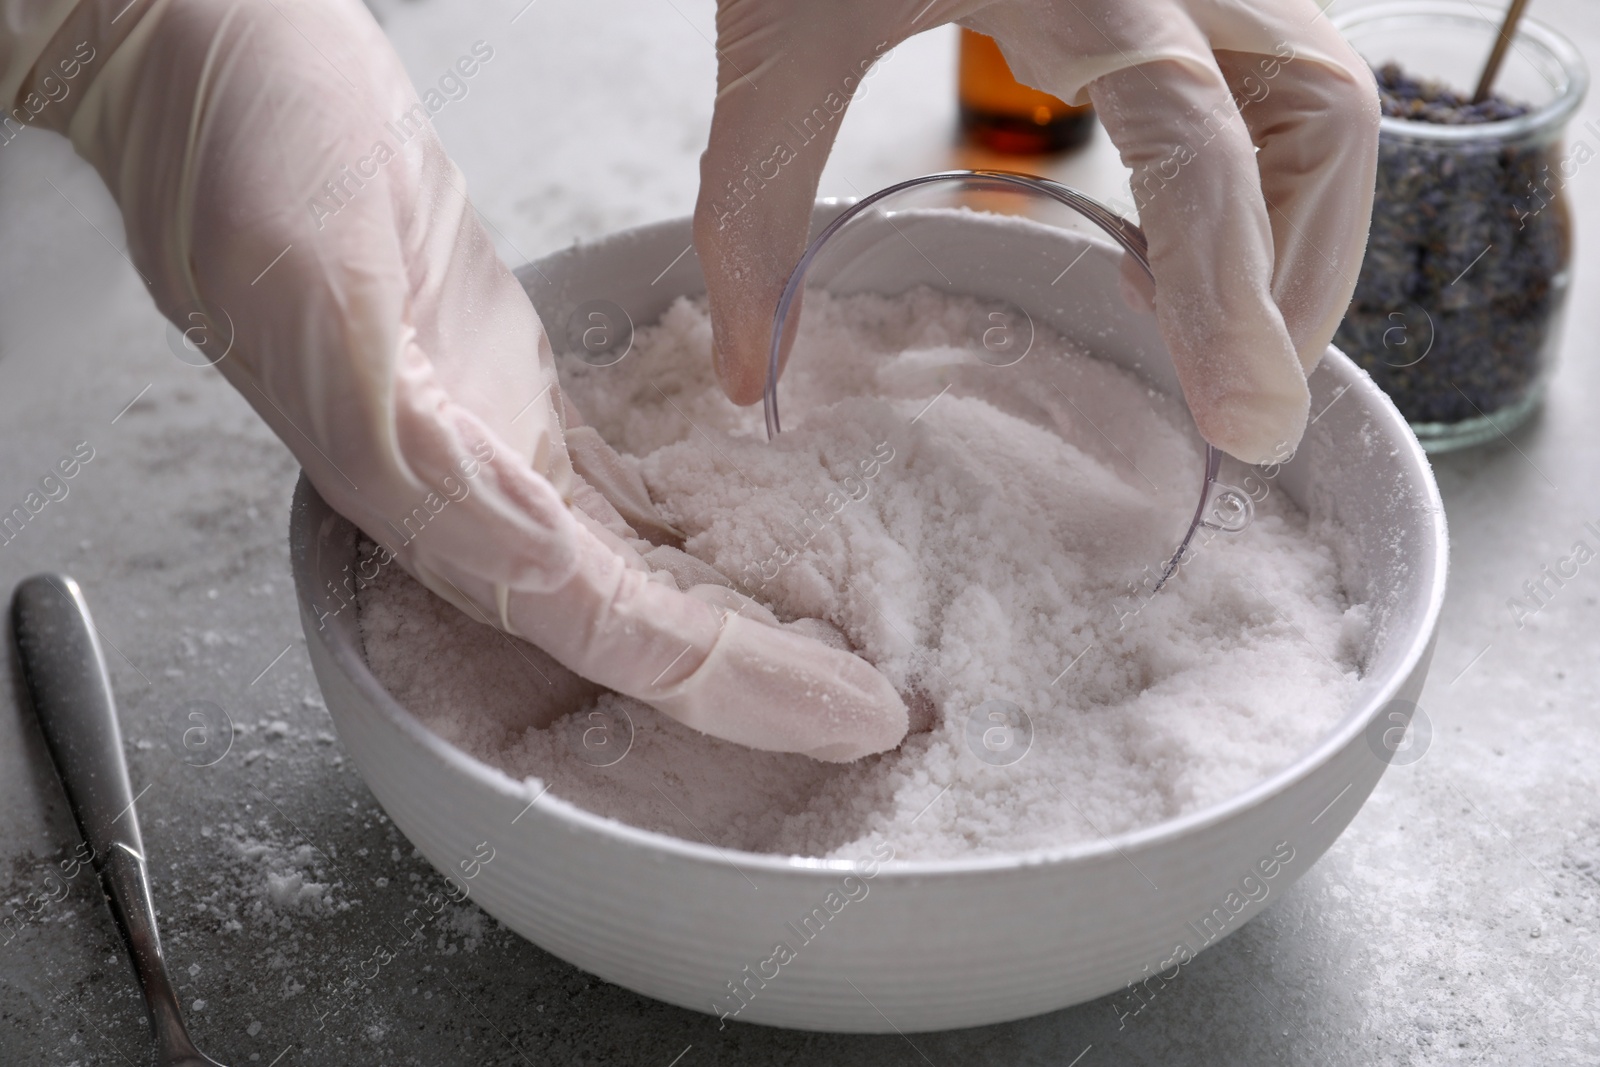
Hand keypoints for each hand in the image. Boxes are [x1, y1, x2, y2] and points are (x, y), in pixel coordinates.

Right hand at [10, 0, 908, 760]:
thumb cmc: (238, 147)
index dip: (730, 687)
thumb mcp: (313, 281)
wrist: (214, 62)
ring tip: (844, 640)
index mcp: (422, 497)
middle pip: (637, 630)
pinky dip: (701, 529)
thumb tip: (525, 565)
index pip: (611, 634)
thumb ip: (402, 433)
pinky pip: (624, 490)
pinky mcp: (513, 395)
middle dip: (757, 678)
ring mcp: (493, 450)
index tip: (845, 712)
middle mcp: (465, 500)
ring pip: (637, 573)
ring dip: (737, 618)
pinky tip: (761, 543)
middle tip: (873, 703)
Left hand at [695, 0, 1379, 464]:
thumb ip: (752, 210)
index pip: (1203, 153)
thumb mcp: (776, 38)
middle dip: (1292, 278)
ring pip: (1327, 101)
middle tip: (1231, 404)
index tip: (1250, 426)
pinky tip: (1167, 238)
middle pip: (1320, 124)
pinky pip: (1279, 79)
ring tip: (1194, 327)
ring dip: (1291, 234)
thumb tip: (741, 377)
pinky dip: (1260, 179)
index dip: (1233, 297)